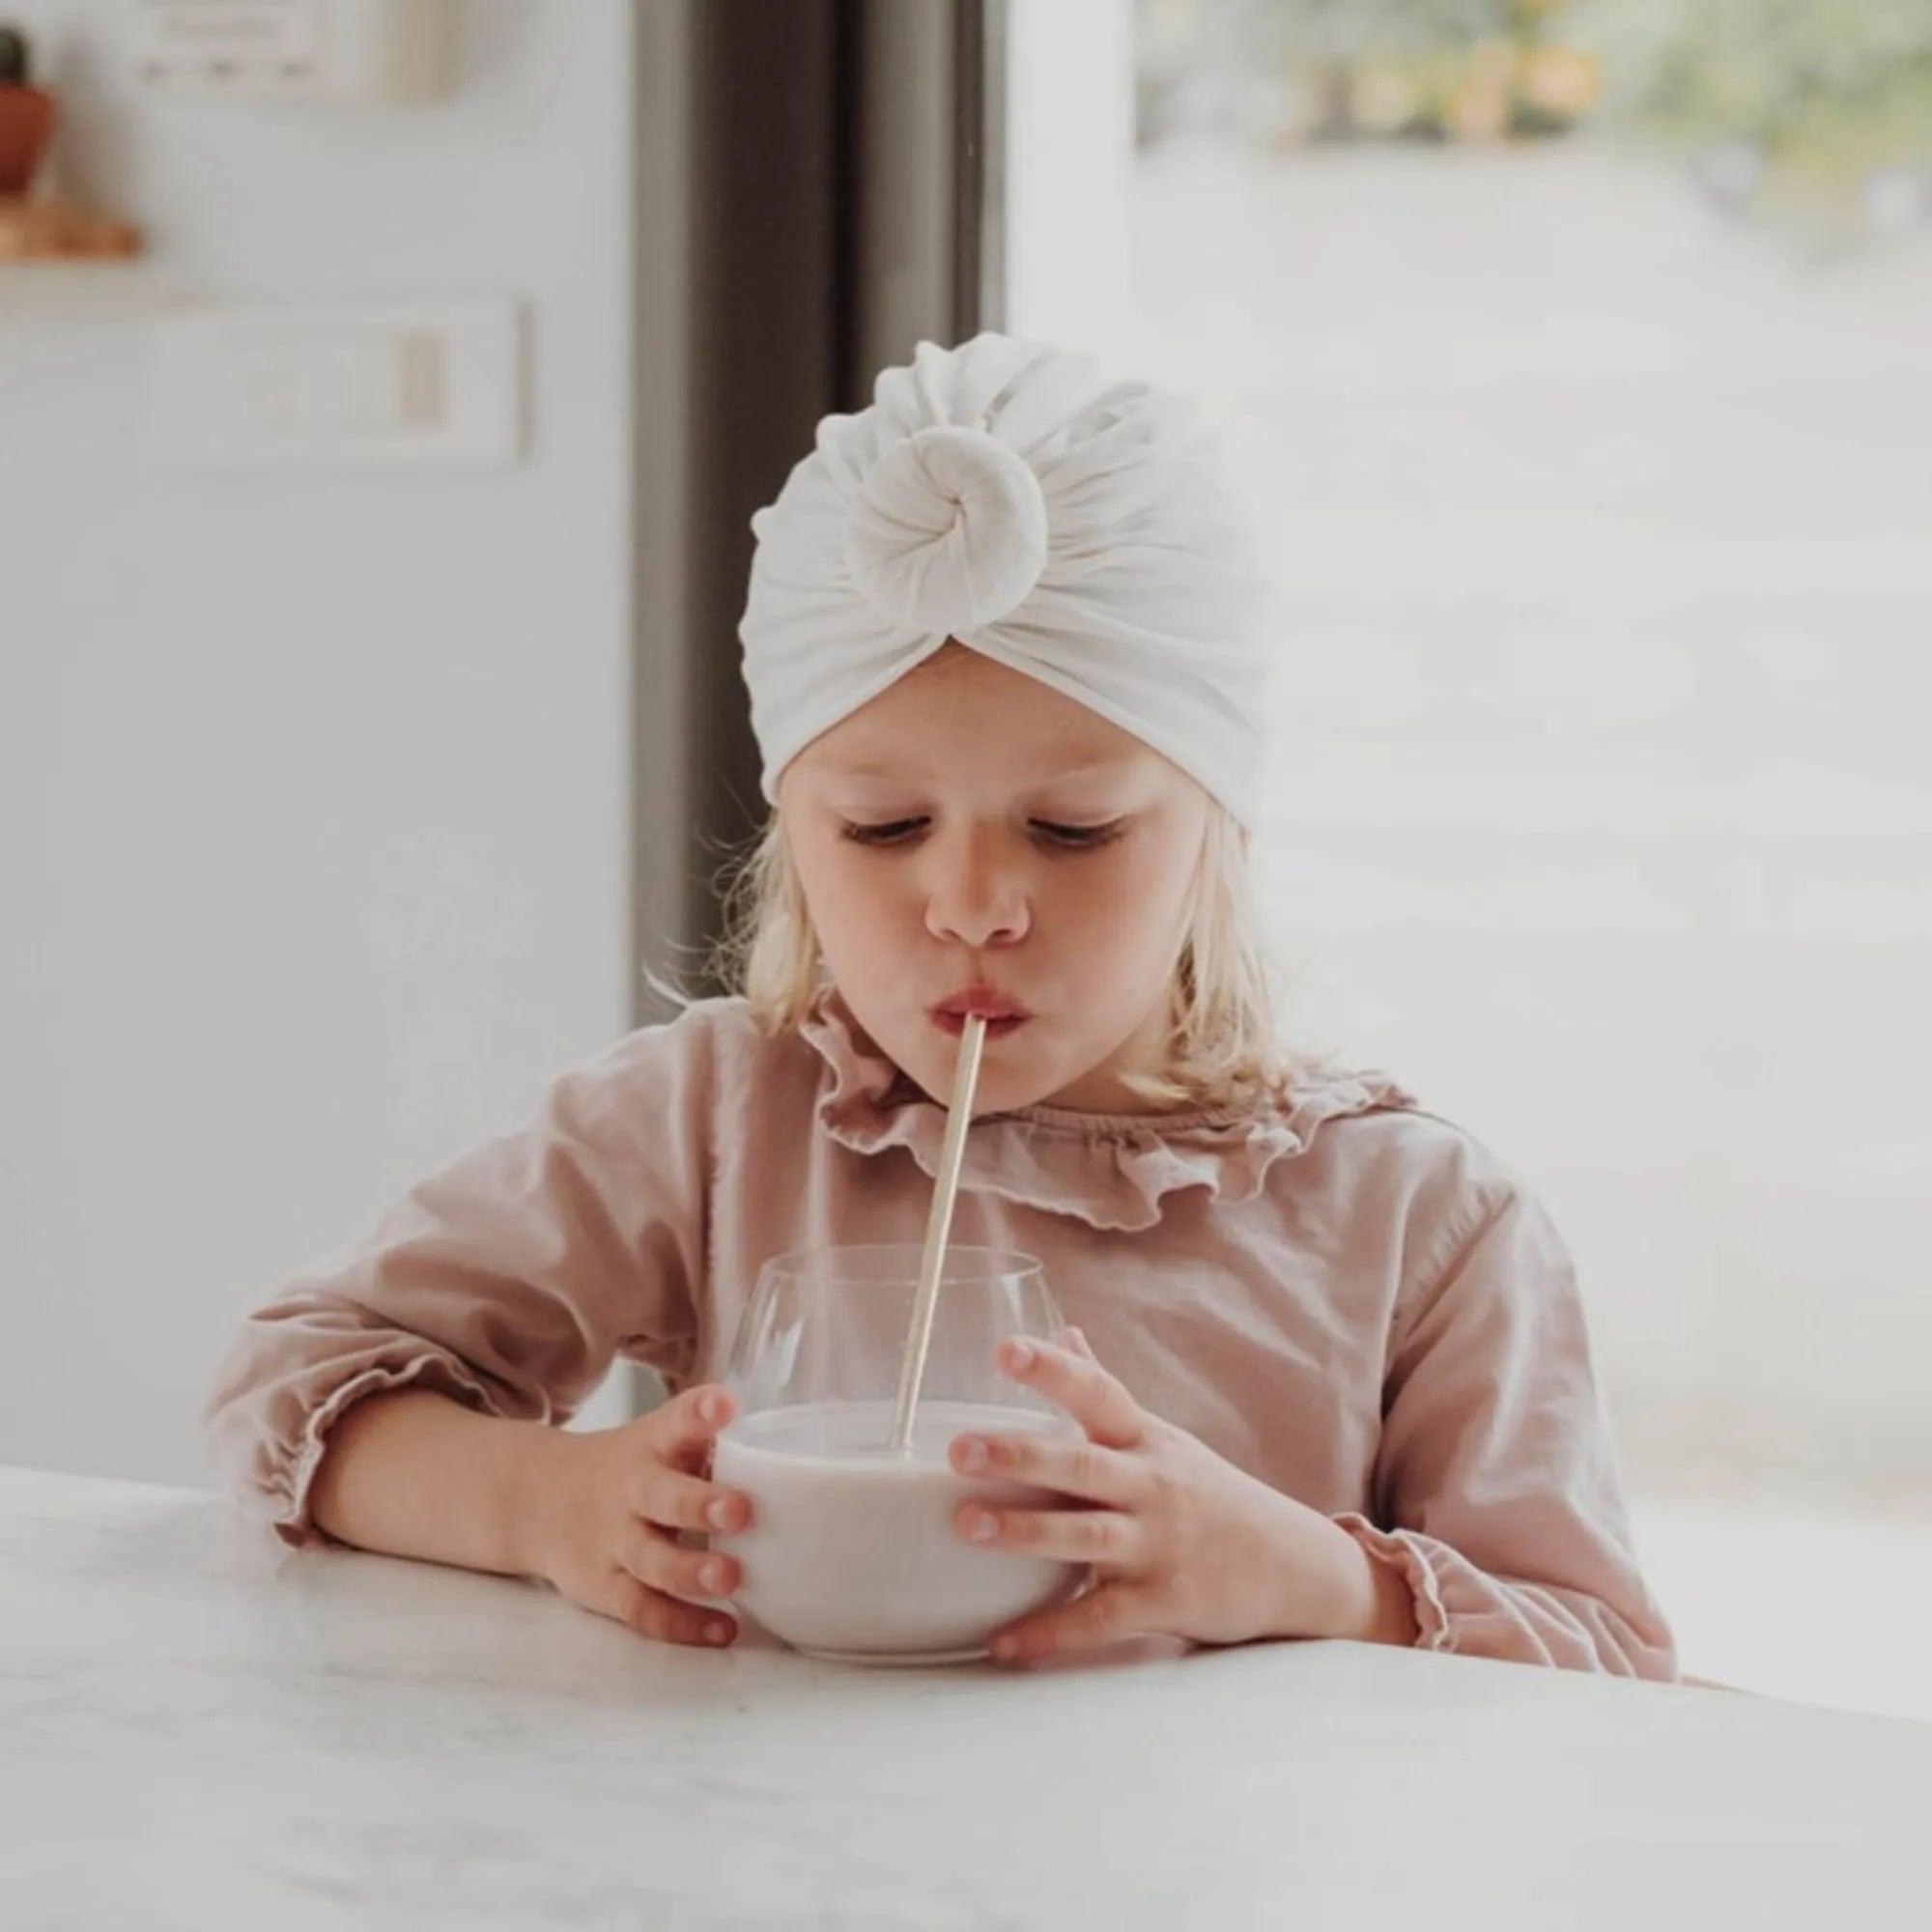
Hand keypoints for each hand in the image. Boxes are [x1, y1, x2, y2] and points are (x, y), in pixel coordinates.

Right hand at [520, 1384, 752, 1648]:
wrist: (534, 1499)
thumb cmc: (629, 1470)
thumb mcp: (657, 1443)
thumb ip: (709, 1448)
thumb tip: (791, 1465)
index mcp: (651, 1445)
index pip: (675, 1420)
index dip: (700, 1413)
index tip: (725, 1405)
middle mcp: (630, 1489)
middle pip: (660, 1496)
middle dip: (699, 1504)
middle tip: (742, 1512)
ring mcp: (614, 1541)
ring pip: (650, 1560)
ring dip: (691, 1572)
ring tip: (733, 1580)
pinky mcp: (604, 1587)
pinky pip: (643, 1610)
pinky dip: (682, 1624)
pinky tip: (722, 1629)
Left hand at [949, 1330, 1415, 1664]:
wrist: (1294, 1565)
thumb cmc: (1210, 1494)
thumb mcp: (1163, 1438)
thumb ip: (1105, 1393)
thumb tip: (1064, 1332)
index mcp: (1145, 1441)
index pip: (1098, 1393)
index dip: (1053, 1370)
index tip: (1005, 1349)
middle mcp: (1152, 1486)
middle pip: (1082, 1466)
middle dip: (1021, 1457)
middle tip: (960, 1451)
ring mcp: (1160, 1545)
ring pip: (1085, 1537)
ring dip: (1024, 1534)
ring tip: (965, 1527)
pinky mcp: (1165, 1602)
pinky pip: (1100, 1619)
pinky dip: (1051, 1634)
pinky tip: (1004, 1644)